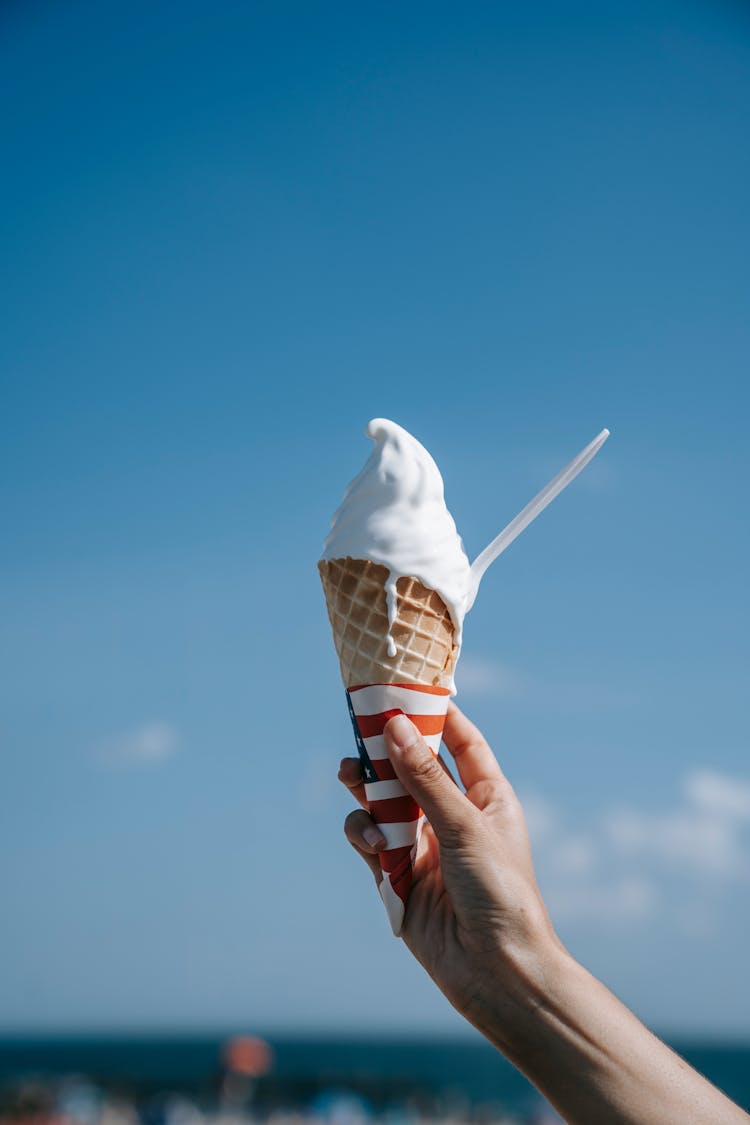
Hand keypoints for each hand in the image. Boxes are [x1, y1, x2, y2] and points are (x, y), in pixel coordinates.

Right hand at [338, 702, 560, 1040]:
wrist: (496, 973)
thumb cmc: (500, 894)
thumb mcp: (464, 825)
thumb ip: (424, 777)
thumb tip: (392, 726)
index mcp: (486, 796)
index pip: (460, 740)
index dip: (434, 712)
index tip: (404, 685)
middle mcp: (454, 815)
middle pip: (411, 765)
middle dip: (384, 748)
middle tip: (357, 728)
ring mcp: (424, 846)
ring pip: (383, 801)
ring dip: (366, 788)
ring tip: (351, 776)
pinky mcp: (398, 877)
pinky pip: (370, 840)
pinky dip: (364, 835)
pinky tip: (371, 846)